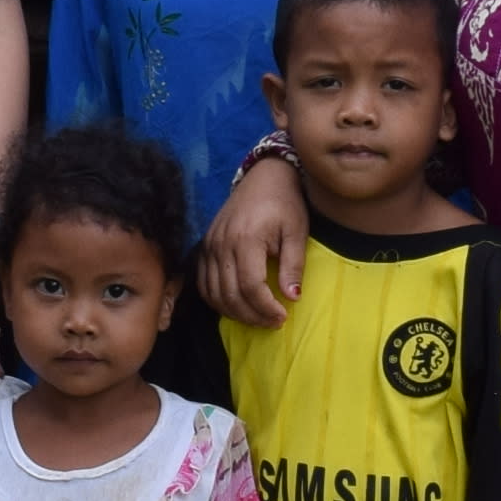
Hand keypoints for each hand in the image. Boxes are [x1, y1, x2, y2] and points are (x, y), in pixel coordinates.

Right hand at [200, 148, 310, 327]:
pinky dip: (217, 300)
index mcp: (246, 239)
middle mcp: (222, 244)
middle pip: (229, 294)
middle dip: (252, 316)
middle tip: (273, 323)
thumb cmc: (285, 203)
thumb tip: (292, 298)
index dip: (265, 308)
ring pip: (213, 293)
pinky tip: (236, 306)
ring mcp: (209, 246)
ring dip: (234, 312)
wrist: (264, 177)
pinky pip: (203, 283)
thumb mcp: (297, 232)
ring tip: (258, 317)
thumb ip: (294, 265)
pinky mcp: (204, 246)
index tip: (283, 317)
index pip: (250, 286)